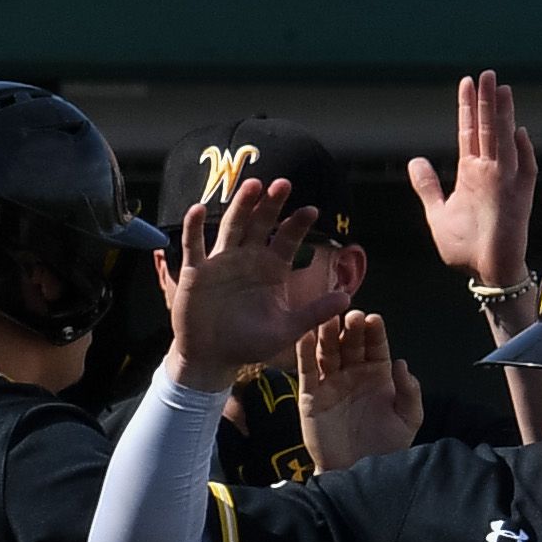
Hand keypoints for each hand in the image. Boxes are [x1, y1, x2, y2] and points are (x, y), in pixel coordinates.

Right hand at [158, 173, 351, 391]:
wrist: (213, 358)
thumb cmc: (250, 343)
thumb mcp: (287, 329)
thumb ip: (314, 313)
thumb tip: (347, 298)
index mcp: (271, 269)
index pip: (288, 240)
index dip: (298, 224)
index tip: (311, 210)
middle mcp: (248, 258)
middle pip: (261, 224)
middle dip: (271, 204)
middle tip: (284, 183)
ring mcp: (221, 261)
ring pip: (232, 226)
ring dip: (241, 206)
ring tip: (252, 185)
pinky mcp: (196, 271)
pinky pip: (193, 244)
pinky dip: (194, 227)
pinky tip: (197, 209)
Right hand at [293, 310, 425, 465]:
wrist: (358, 474)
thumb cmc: (386, 448)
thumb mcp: (407, 420)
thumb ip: (409, 392)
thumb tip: (401, 362)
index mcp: (378, 375)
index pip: (375, 346)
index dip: (374, 333)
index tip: (373, 319)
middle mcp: (353, 373)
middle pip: (350, 344)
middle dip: (351, 329)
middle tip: (351, 313)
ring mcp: (330, 383)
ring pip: (327, 352)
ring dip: (327, 334)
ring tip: (327, 317)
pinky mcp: (310, 395)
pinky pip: (307, 371)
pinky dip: (303, 353)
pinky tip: (303, 334)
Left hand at [407, 70, 538, 287]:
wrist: (486, 273)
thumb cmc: (465, 249)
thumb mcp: (438, 213)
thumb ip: (427, 186)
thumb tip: (414, 160)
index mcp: (471, 173)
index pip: (469, 132)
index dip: (467, 107)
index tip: (467, 83)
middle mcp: (490, 173)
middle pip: (487, 129)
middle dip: (485, 101)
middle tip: (485, 74)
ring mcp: (505, 184)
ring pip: (504, 142)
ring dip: (502, 116)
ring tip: (500, 89)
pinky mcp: (519, 199)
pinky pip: (524, 171)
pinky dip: (522, 153)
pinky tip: (517, 132)